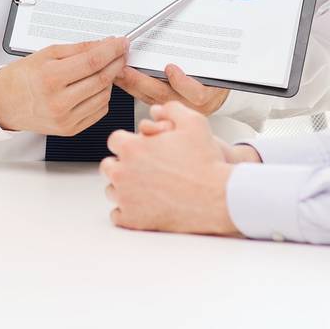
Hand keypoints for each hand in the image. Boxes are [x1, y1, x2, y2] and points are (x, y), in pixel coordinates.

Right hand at [0, 37, 129, 134]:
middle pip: (101, 79)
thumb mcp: (47, 54)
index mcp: (51, 78)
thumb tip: (104, 44)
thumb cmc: (22, 77)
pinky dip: (102, 96)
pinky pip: (99, 111)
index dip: (112, 50)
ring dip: (110, 80)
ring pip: (104, 96)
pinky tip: (94, 87)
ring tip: (103, 69)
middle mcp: (58, 101)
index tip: (121, 43)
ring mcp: (65, 119)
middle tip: (120, 52)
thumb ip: (79, 49)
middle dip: (116, 62)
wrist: (5, 103)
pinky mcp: (70, 129)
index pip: (92, 62)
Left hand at [100, 102, 238, 235]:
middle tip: (143, 169)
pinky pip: (117, 215)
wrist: (220, 197)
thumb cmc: (206, 161)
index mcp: (132, 147)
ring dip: (125, 188)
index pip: (114, 141)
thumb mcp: (193, 122)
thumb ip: (171, 109)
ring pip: (112, 191)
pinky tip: (144, 206)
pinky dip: (128, 211)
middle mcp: (123, 172)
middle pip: (109, 166)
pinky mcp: (132, 220)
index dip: (128, 143)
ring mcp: (126, 198)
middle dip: (123, 165)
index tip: (140, 149)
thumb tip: (157, 109)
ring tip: (147, 187)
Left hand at [115, 62, 229, 114]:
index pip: (197, 93)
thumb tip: (198, 23)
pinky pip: (145, 99)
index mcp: (208, 93)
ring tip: (116, 70)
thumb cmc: (217, 72)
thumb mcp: (217, 62)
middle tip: (125, 68)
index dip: (183, 82)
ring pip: (151, 99)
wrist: (217, 93)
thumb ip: (204, 51)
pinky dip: (132, 88)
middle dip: (142, 81)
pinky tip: (120, 78)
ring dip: (131, 84)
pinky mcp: (164, 108)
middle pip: (165, 96)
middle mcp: (192, 105)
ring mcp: (177, 109)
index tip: (170, 68)